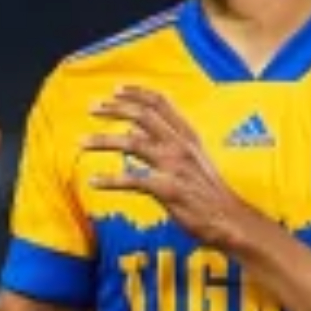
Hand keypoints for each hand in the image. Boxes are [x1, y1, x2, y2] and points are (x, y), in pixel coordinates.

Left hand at [86, 87, 260, 252]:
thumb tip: (135, 135)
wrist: (229, 220)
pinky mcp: (168, 191)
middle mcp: (181, 146)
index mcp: (188, 136)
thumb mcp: (193, 160)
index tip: (115, 90)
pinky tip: (94, 181)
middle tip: (92, 108)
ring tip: (81, 142)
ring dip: (103, 140)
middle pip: (143, 116)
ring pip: (133, 143)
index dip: (136, 93)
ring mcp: (175, 167)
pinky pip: (133, 180)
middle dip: (114, 108)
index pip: (161, 103)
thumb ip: (167, 144)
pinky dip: (110, 180)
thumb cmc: (208, 193)